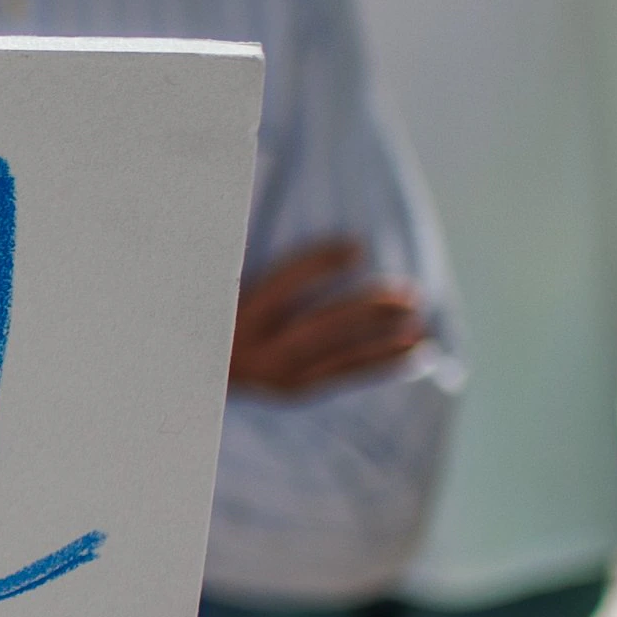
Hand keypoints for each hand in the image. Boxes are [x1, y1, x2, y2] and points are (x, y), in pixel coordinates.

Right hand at [230, 239, 428, 395]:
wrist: (198, 374)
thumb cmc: (217, 314)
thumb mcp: (220, 287)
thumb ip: (240, 259)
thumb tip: (258, 225)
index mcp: (233, 319)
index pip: (281, 287)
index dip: (319, 264)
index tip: (358, 245)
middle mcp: (255, 352)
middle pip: (317, 328)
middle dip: (365, 310)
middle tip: (407, 293)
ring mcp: (277, 377)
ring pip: (338, 356)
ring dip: (384, 339)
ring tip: (419, 322)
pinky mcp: (296, 391)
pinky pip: (345, 374)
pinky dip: (383, 363)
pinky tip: (418, 351)